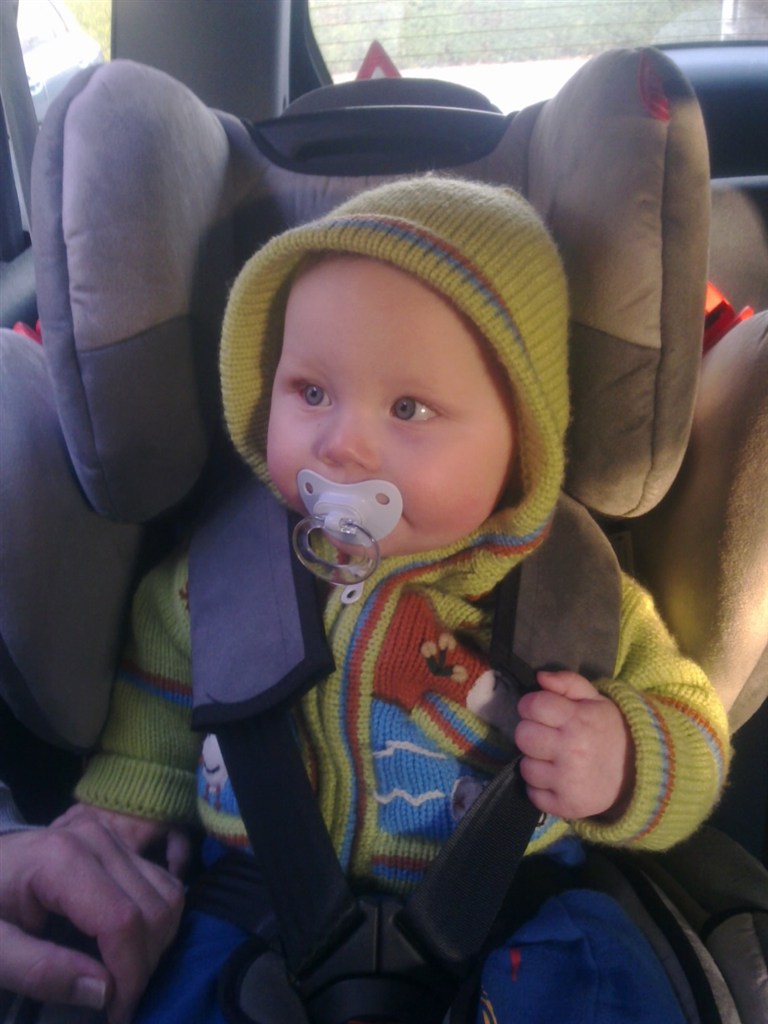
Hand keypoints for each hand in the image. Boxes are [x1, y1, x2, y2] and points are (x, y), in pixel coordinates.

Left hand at [0, 809, 184, 1023]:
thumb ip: (38, 971)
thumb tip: (103, 992)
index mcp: (62, 859)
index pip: (122, 920)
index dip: (129, 974)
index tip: (116, 1015)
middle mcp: (97, 839)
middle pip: (153, 908)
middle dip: (143, 966)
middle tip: (116, 1004)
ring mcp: (112, 837)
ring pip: (168, 894)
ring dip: (156, 944)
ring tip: (123, 977)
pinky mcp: (119, 843)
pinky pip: (162, 883)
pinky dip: (158, 921)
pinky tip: (130, 946)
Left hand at [515, 670, 633, 820]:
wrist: (639, 775)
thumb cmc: (609, 731)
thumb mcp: (595, 700)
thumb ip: (567, 683)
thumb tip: (540, 677)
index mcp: (578, 720)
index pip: (533, 705)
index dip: (531, 705)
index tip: (540, 710)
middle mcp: (571, 751)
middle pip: (523, 736)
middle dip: (531, 732)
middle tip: (546, 735)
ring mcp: (568, 781)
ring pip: (525, 766)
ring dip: (535, 761)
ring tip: (553, 758)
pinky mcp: (566, 806)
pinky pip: (533, 794)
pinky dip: (540, 788)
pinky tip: (556, 779)